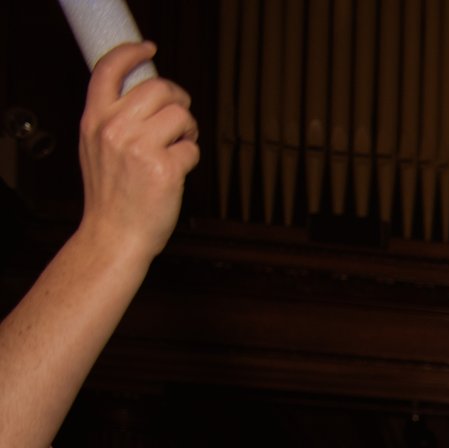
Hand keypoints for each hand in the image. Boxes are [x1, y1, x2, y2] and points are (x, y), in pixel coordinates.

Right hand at [77, 43, 198, 263]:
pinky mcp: (165, 168)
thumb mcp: (95, 147)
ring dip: (188, 129)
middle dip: (179, 99)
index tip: (148, 48)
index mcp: (94, 120)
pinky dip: (191, 157)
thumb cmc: (111, 195)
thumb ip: (111, 119)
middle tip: (181, 116)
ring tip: (180, 145)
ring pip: (181, 115)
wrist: (114, 235)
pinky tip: (179, 169)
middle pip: (159, 88)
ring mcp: (139, 148)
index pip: (108, 70)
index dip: (130, 53)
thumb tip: (140, 95)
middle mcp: (114, 129)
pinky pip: (192, 148)